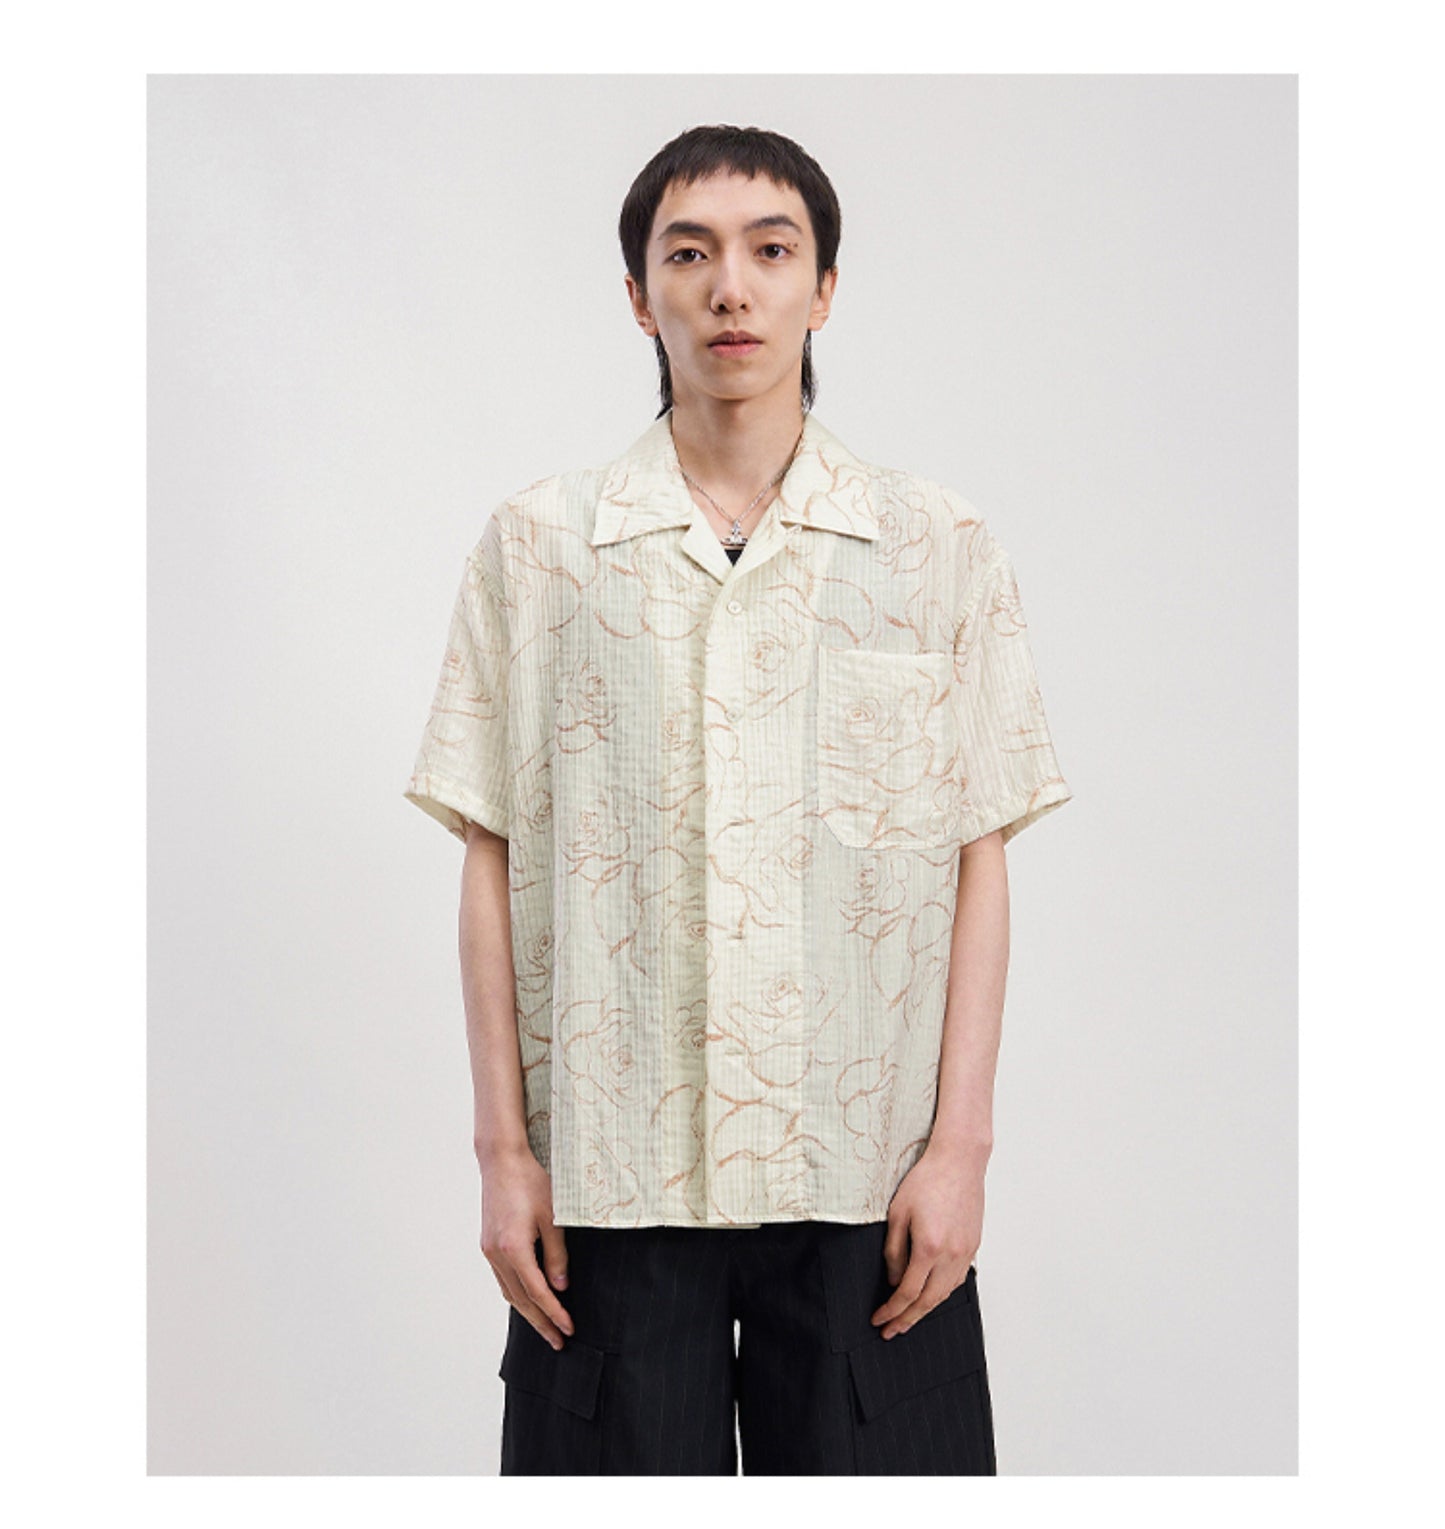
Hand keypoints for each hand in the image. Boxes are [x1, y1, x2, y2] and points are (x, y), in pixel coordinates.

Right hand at [479, 1143, 573, 1349]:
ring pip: (509, 1292)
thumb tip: (561, 1286)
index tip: (569, 1329)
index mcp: (514, 1249)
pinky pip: (503, 1279)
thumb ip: (557, 1254)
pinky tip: (528, 1300)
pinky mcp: (488, 1244)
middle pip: (521, 1300)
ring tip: (546, 1327)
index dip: (555, 1313)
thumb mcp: (552, 1217)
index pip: (538, 1293)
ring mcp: (489, 1251)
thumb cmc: (530, 1182)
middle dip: (541, 1323)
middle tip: (558, 1342)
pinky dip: (517, 1294)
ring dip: (528, 1312)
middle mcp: (497, 1255)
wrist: (501, 1160)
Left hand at [870, 1140, 985, 1338]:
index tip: (878, 1320)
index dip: (891, 1311)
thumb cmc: (926, 1181)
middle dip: (907, 1320)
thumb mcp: (898, 1213)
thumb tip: (894, 1281)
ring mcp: (965, 1253)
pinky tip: (930, 1295)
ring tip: (908, 1319)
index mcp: (928, 1248)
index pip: (907, 1293)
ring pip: (945, 1294)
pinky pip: (957, 1280)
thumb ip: (893, 1251)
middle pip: (928, 1302)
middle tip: (890, 1332)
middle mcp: (950, 1256)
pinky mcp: (973, 1247)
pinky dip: (942, 1293)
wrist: (959, 1162)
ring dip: (925, 1310)